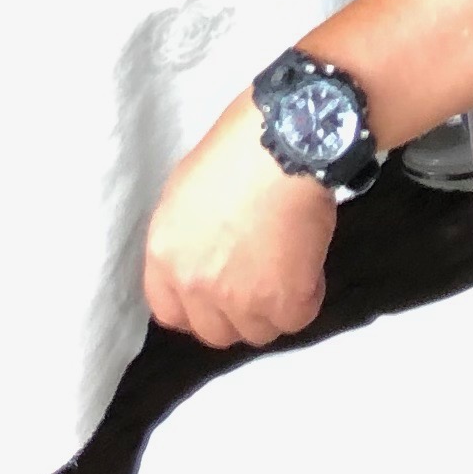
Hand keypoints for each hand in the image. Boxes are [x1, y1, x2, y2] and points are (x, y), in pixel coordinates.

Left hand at [143, 100, 337, 348]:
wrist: (284, 142)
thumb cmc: (238, 150)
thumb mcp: (186, 192)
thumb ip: (187, 239)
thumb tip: (204, 259)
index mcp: (164, 255)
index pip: (170, 313)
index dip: (198, 308)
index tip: (219, 296)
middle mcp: (194, 284)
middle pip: (215, 331)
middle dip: (237, 312)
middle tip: (260, 281)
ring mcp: (238, 298)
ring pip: (258, 331)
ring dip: (274, 307)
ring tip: (288, 266)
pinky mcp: (283, 300)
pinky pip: (295, 320)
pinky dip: (307, 296)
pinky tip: (308, 264)